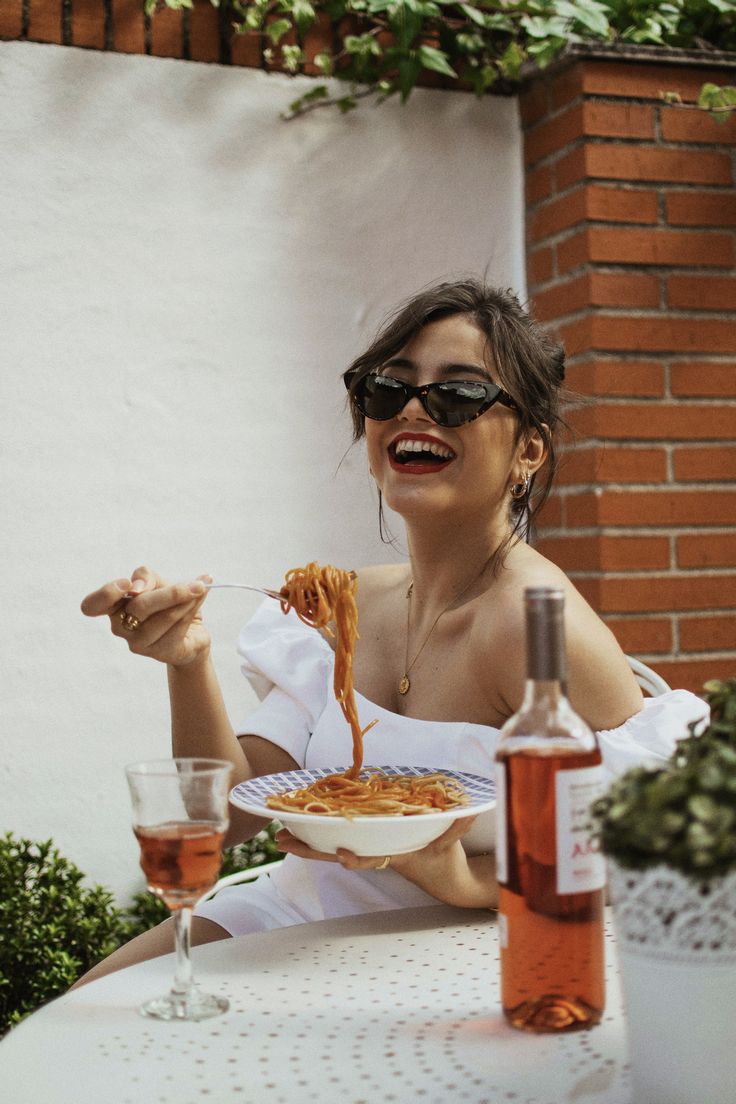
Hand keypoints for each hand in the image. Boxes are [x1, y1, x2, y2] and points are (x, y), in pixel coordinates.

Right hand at [80, 565, 211, 667]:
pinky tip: (199, 601)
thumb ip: (145, 577)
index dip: (106, 594)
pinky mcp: (159, 653)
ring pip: (164, 618)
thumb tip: (137, 587)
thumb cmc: (167, 601)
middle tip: (197, 584)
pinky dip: (192, 611)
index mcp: (113, 607)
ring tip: (199, 590)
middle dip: (172, 593)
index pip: (91, 606)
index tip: (127, 584)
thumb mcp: (156, 581)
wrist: (191, 629)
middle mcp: (120, 627)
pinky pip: (178, 628)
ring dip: (187, 601)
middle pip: (140, 607)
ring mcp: (138, 643)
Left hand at [275, 815, 476, 872]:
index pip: (373, 858)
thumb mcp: (452, 846)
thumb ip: (457, 828)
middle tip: (285, 843)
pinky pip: (338, 837)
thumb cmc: (445, 860)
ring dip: (307, 842)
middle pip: (339, 853)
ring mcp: (369, 848)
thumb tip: (467, 811)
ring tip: (280, 837)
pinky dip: (318, 833)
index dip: (360, 858)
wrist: (443, 877)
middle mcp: (376, 853)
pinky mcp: (367, 840)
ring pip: (332, 846)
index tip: (346, 857)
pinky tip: (296, 825)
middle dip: (312, 850)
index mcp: (395, 856)